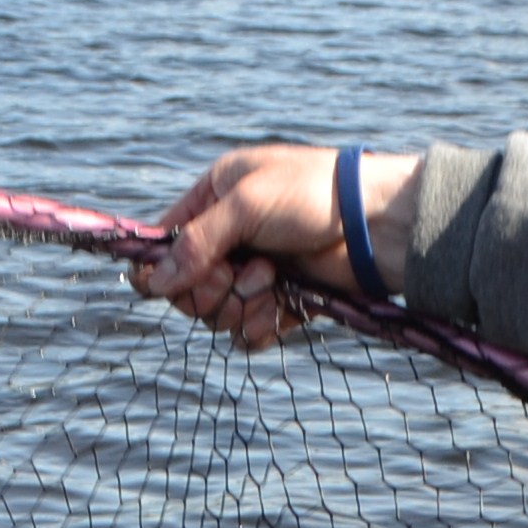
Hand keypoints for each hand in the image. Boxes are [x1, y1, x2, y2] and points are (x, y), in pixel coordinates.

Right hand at [131, 145, 424, 344]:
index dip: (162, 271)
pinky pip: (250, 333)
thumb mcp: (245, 205)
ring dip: (241, 307)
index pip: (166, 246)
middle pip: (188, 289)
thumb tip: (153, 283)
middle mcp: (229, 240)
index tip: (173, 283)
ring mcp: (254, 274)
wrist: (374, 224)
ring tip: (271, 282)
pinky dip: (260, 327)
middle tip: (239, 276)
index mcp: (212, 201)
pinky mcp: (280, 303)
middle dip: (210, 290)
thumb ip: (198, 243)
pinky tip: (280, 309)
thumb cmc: (311, 195)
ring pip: (219, 315)